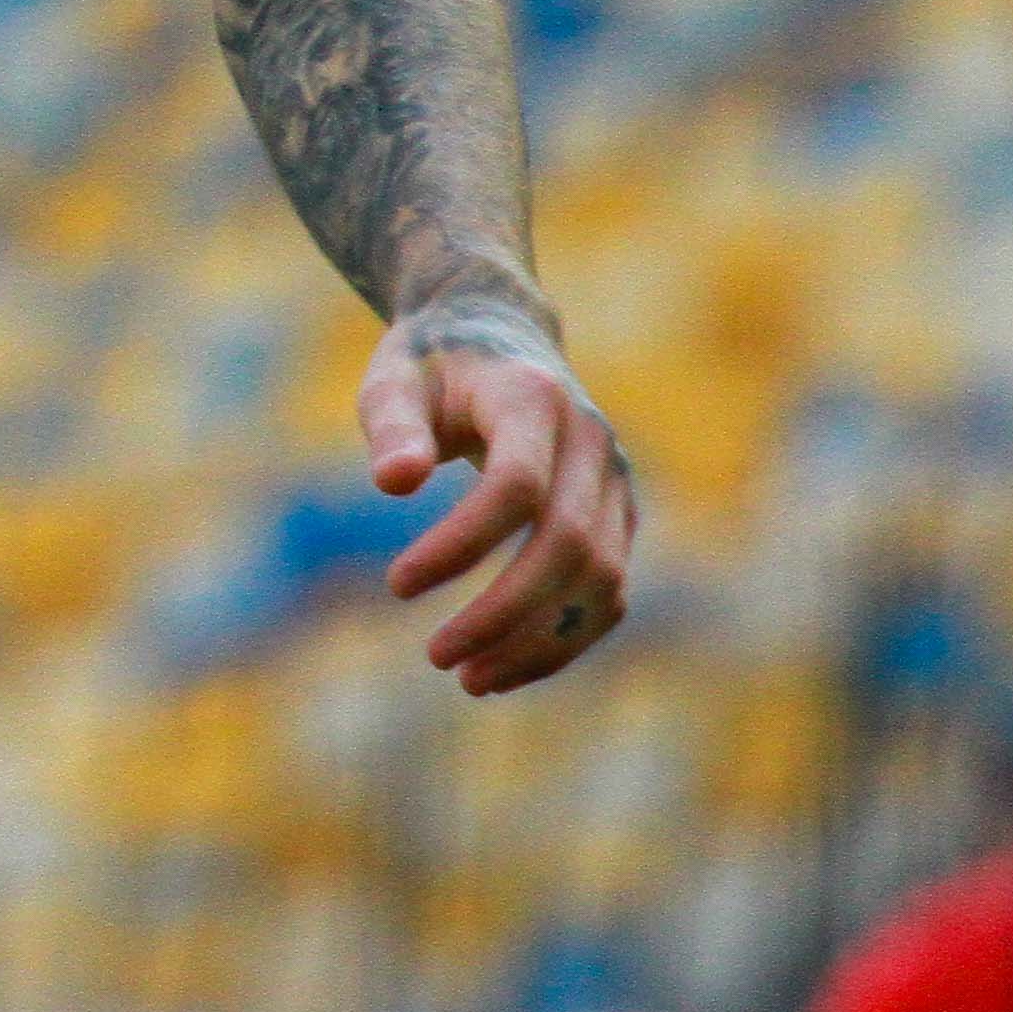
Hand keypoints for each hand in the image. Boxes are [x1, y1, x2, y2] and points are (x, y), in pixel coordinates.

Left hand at [361, 292, 633, 693]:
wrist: (501, 332)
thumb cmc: (433, 364)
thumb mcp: (394, 377)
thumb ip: (392, 425)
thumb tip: (393, 483)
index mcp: (533, 398)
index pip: (516, 485)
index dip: (462, 543)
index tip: (396, 585)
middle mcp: (591, 441)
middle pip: (568, 544)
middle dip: (504, 612)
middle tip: (437, 658)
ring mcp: (616, 482)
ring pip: (602, 580)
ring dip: (541, 642)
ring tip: (469, 679)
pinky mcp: (620, 518)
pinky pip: (608, 593)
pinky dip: (563, 639)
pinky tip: (502, 668)